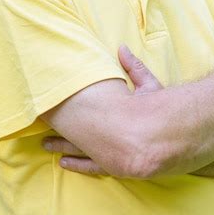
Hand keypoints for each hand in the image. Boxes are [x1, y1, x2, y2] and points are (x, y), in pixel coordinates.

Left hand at [42, 45, 161, 173]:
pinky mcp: (112, 165)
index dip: (65, 106)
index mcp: (109, 111)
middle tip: (40, 123)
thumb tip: (122, 47)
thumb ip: (133, 68)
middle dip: (57, 125)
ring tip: (45, 144)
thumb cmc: (159, 112)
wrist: (173, 140)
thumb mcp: (148, 86)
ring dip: (60, 145)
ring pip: (77, 149)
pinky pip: (89, 167)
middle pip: (74, 128)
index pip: (82, 108)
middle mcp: (103, 132)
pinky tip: (63, 163)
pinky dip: (76, 164)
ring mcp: (106, 151)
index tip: (49, 102)